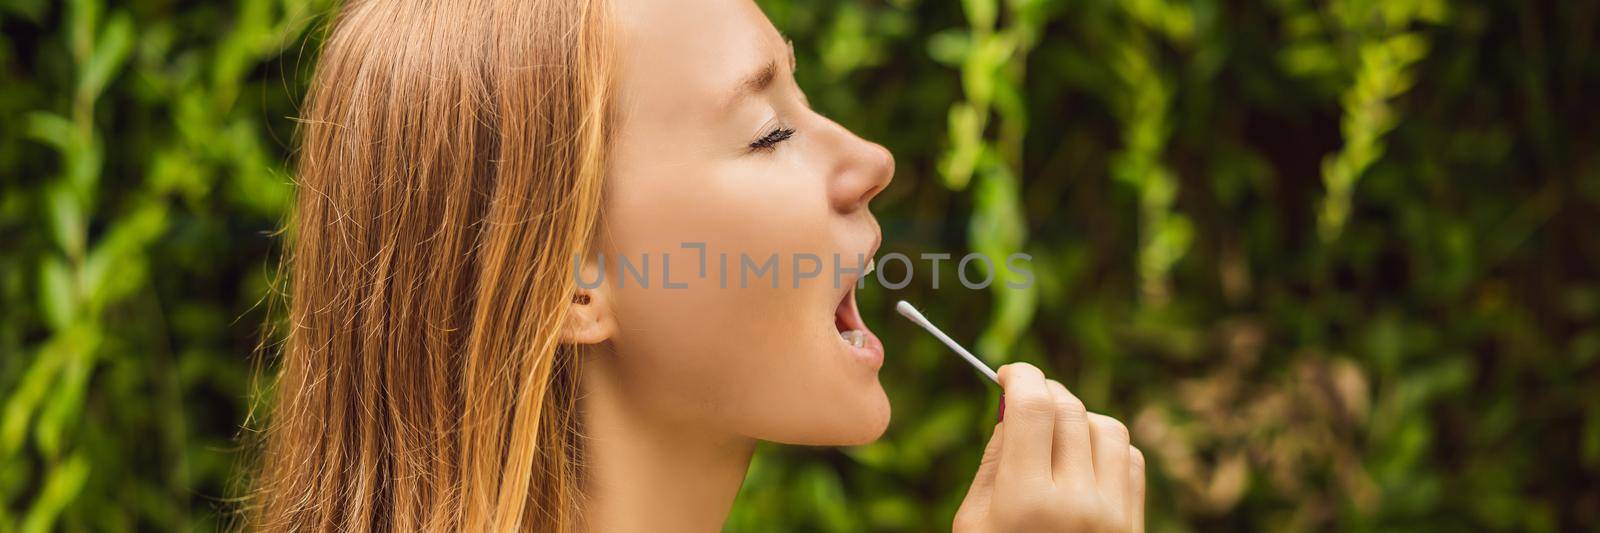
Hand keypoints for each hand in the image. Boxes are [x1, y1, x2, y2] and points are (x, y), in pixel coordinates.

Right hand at [953, 363, 1144, 532]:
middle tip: (1025, 399)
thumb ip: (992, 463)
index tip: (1006, 374)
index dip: (1020, 376)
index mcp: (1027, 501)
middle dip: (1043, 392)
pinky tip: (1081, 462)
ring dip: (1078, 419)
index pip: (1033, 408)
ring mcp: (1114, 515)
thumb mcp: (974, 521)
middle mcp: (1078, 504)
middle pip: (1069, 410)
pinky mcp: (1134, 524)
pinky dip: (1105, 447)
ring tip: (1055, 437)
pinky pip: (1130, 459)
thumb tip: (1010, 409)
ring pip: (1107, 428)